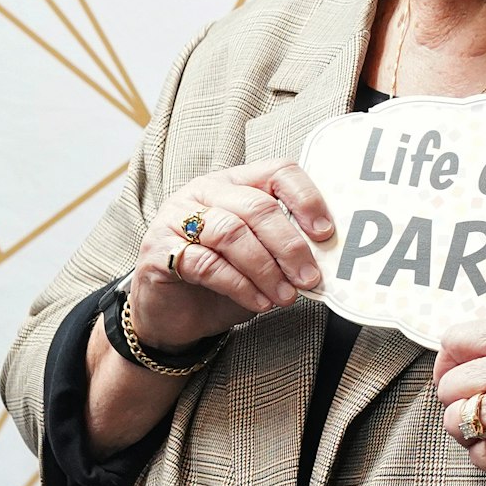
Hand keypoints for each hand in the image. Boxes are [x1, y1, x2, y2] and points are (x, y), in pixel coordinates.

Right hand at [127, 161, 332, 351]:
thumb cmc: (224, 279)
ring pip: (231, 233)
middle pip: (257, 206)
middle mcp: (205, 191)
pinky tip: (259, 303)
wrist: (174, 314)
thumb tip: (327, 256)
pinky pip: (206, 263)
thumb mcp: (263, 257)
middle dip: (290, 246)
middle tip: (309, 277)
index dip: (306, 199)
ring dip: (266, 269)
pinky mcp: (158, 250)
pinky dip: (240, 285)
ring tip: (285, 296)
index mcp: (236, 182)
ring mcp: (176, 217)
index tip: (325, 233)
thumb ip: (287, 247)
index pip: (278, 171)